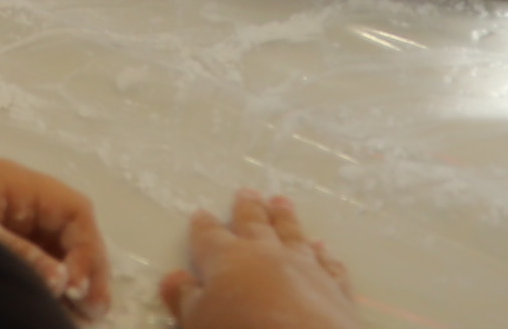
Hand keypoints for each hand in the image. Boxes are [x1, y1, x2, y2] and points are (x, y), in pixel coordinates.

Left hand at [0, 155, 107, 315]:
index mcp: (11, 183)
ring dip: (62, 280)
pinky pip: (20, 257)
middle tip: (90, 315)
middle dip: (83, 270)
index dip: (87, 250)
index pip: (72, 211)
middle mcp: (10, 198)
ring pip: (47, 248)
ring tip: (70, 318)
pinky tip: (34, 305)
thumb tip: (60, 279)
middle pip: (65, 232)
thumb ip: (13, 252)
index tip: (81, 292)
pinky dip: (34, 280)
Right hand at [159, 192, 363, 328]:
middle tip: (247, 192)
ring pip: (292, 234)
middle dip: (248, 209)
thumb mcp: (198, 322)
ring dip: (285, 219)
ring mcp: (304, 266)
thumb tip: (174, 277)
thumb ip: (186, 299)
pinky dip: (324, 254)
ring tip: (281, 202)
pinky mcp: (334, 286)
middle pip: (254, 224)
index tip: (201, 214)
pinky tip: (322, 248)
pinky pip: (327, 263)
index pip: (210, 237)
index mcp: (227, 260)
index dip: (204, 227)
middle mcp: (266, 254)